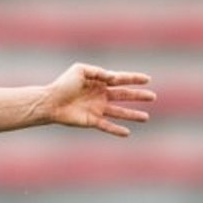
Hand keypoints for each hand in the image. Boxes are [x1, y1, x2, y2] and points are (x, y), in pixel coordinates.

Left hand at [39, 64, 154, 135]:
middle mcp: (100, 96)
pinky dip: (117, 130)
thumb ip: (98, 72)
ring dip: (132, 115)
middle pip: (124, 96)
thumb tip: (114, 77)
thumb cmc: (63, 84)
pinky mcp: (91, 121)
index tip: (147, 79)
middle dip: (138, 96)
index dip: (134, 79)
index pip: (120, 79)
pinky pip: (107, 126)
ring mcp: (97, 109)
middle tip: (153, 97)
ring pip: (119, 112)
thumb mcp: (80, 70)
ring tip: (146, 117)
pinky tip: (127, 132)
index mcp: (98, 82)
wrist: (49, 102)